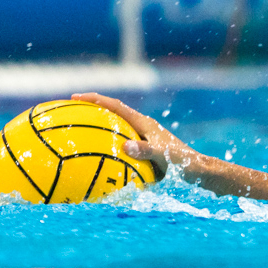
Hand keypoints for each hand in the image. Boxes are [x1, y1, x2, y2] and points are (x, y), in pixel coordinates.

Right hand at [73, 92, 206, 180]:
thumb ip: (146, 150)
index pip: (116, 106)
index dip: (96, 100)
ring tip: (76, 133)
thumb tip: (125, 146)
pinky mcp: (145, 150)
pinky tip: (95, 160)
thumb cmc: (183, 163)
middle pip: (113, 113)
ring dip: (98, 128)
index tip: (75, 97)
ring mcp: (143, 138)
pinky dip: (107, 148)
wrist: (198, 170)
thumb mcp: (165, 156)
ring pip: (116, 129)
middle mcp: (142, 128)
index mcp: (145, 123)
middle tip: (69, 110)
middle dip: (92, 110)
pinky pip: (120, 145)